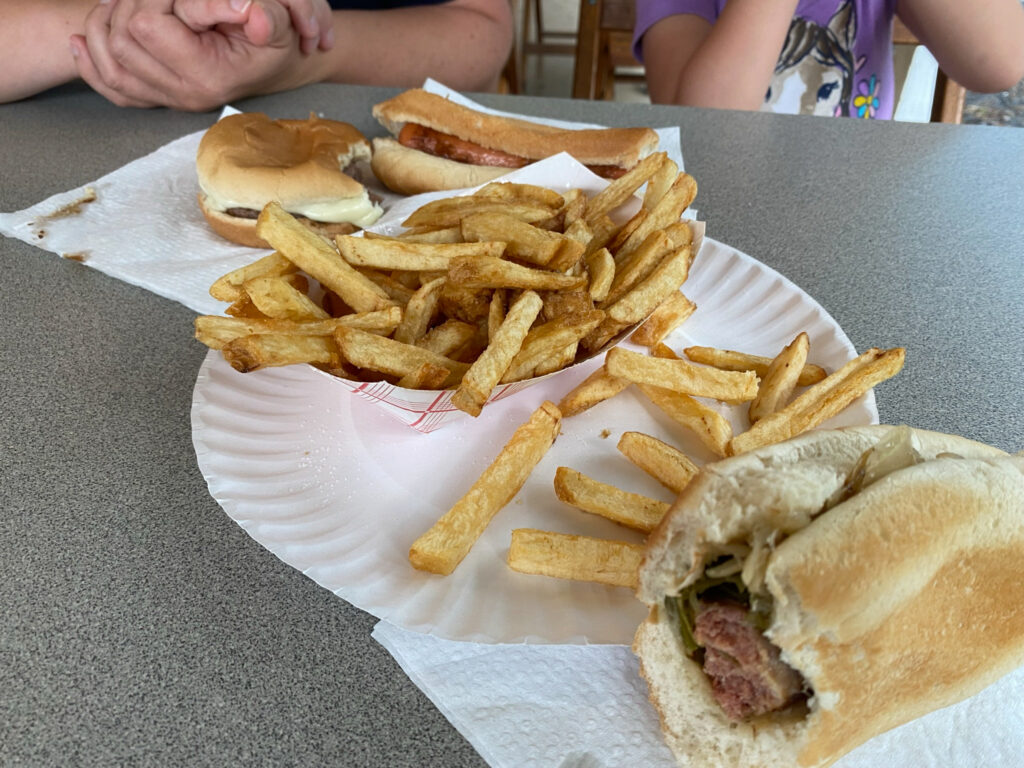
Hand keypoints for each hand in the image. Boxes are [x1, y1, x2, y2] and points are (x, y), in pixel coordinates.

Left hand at [69, 0, 318, 109]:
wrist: (275, 64)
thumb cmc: (274, 38)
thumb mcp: (279, 21)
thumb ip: (262, 14)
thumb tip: (247, 10)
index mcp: (210, 77)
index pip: (147, 26)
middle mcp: (184, 94)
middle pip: (121, 39)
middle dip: (130, 4)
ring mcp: (168, 97)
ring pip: (107, 56)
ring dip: (107, 20)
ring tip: (125, 1)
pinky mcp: (155, 95)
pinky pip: (108, 83)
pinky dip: (88, 60)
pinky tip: (80, 39)